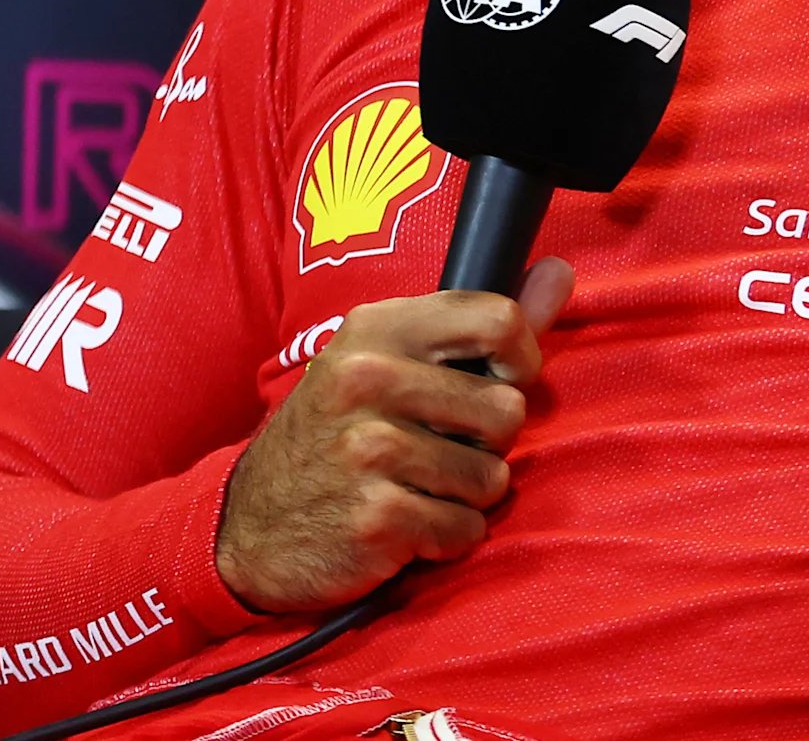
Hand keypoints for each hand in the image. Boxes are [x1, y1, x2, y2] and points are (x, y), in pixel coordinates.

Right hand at [214, 258, 574, 613]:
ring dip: (467, 495)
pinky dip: (446, 537)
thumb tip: (560, 271)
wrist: (248, 528)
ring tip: (416, 487)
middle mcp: (367, 381)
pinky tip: (404, 527)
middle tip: (435, 449)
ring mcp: (368, 450)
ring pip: (493, 476)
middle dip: (488, 442)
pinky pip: (464, 529)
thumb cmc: (339, 435)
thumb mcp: (391, 363)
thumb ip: (482, 325)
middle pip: (508, 407)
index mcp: (376, 330)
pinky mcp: (375, 517)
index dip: (519, 357)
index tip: (498, 379)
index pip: (497, 319)